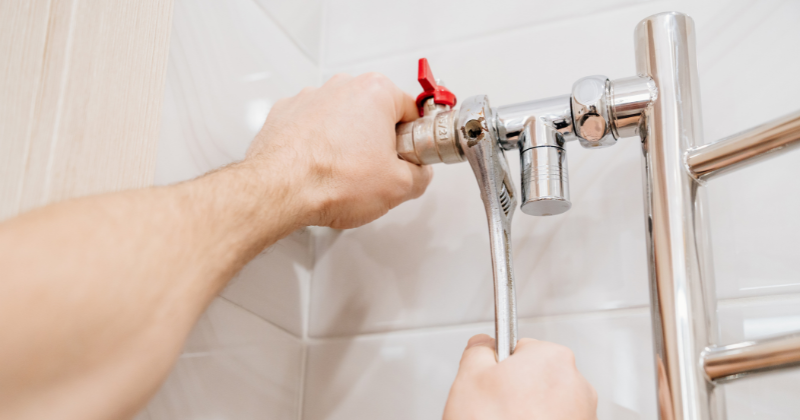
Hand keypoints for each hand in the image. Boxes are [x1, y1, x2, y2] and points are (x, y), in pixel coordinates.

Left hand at [245, 73, 432, 228]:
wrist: (279, 190)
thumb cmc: (330, 181)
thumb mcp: (399, 187)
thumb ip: (420, 175)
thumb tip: (418, 174)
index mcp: (375, 92)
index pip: (411, 112)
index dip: (414, 141)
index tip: (409, 158)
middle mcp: (341, 87)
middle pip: (375, 113)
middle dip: (379, 141)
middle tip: (378, 171)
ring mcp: (310, 98)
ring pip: (342, 119)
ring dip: (347, 142)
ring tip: (345, 175)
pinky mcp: (286, 114)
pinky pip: (313, 127)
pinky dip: (318, 145)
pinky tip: (321, 169)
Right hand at [443, 334, 597, 419]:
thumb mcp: (469, 378)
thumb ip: (478, 350)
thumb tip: (483, 345)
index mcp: (552, 357)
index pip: (518, 349)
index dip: (498, 368)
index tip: (491, 385)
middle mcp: (577, 382)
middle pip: (535, 376)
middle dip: (516, 390)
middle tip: (496, 410)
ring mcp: (584, 412)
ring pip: (546, 402)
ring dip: (529, 411)